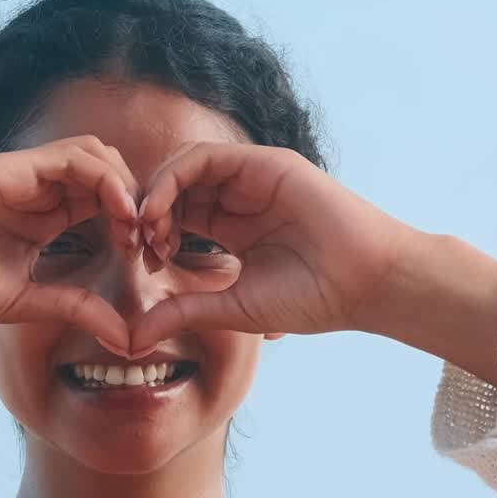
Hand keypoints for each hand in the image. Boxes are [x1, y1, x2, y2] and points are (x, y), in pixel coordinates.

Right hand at [0, 137, 139, 352]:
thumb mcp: (28, 303)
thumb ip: (77, 309)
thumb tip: (126, 339)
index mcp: (43, 220)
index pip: (104, 206)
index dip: (133, 227)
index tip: (150, 260)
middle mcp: (38, 192)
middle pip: (108, 176)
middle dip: (139, 204)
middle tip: (154, 241)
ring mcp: (24, 176)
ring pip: (96, 156)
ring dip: (126, 187)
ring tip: (137, 227)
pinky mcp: (10, 168)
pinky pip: (71, 157)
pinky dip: (104, 178)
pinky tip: (118, 211)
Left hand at [130, 142, 420, 358]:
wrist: (365, 283)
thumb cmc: (312, 299)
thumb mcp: (232, 308)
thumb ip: (183, 313)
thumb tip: (131, 340)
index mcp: (233, 230)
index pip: (177, 216)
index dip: (152, 234)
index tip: (143, 263)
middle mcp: (239, 199)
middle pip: (175, 188)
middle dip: (147, 211)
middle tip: (137, 243)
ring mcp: (252, 178)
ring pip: (184, 167)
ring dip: (155, 193)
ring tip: (147, 227)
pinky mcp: (263, 164)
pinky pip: (205, 157)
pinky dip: (174, 178)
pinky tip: (161, 210)